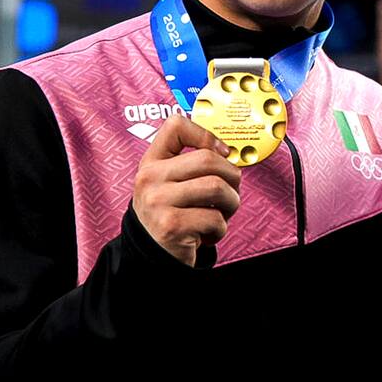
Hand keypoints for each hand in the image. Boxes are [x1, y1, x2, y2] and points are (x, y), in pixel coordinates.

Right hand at [132, 114, 242, 266]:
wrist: (152, 255)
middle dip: (232, 176)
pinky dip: (221, 229)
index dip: (206, 134)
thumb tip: (229, 153)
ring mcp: (158, 202)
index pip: (175, 126)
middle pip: (207, 159)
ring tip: (222, 214)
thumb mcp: (170, 184)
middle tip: (231, 192)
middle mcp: (150, 178)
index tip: (222, 152)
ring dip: (231, 203)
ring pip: (217, 187)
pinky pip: (215, 218)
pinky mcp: (171, 226)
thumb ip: (191, 164)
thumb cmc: (171, 214)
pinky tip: (207, 234)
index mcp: (151, 162)